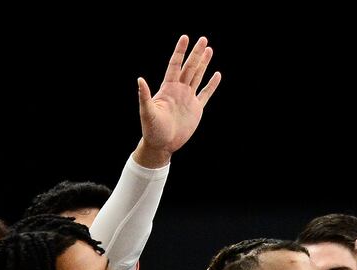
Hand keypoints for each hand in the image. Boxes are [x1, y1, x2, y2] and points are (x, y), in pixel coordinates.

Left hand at [135, 35, 221, 166]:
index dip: (180, 52)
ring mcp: (188, 98)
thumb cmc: (151, 130)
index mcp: (168, 88)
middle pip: (189, 67)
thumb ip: (144, 96)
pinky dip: (212, 85)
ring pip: (197, 76)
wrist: (162, 144)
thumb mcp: (147, 112)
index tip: (185, 38)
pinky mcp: (196, 109)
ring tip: (209, 49)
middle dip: (196, 53)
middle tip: (203, 39)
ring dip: (203, 64)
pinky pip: (205, 94)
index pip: (175, 65)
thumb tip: (139, 79)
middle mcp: (178, 90)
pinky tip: (217, 74)